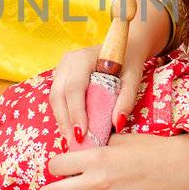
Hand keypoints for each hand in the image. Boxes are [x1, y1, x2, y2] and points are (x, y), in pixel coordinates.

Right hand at [47, 0, 168, 145]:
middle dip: (65, 122)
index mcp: (84, 58)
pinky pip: (58, 99)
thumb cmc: (129, 61)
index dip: (76, 113)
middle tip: (74, 144)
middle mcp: (68, 62)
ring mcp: (61, 68)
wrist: (125, 45)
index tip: (81, 134)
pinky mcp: (61, 77)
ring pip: (55, 99)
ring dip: (62, 121)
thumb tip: (117, 124)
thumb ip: (126, 100)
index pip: (74, 88)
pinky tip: (71, 130)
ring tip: (72, 142)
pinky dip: (64, 115)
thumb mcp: (133, 77)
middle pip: (58, 95)